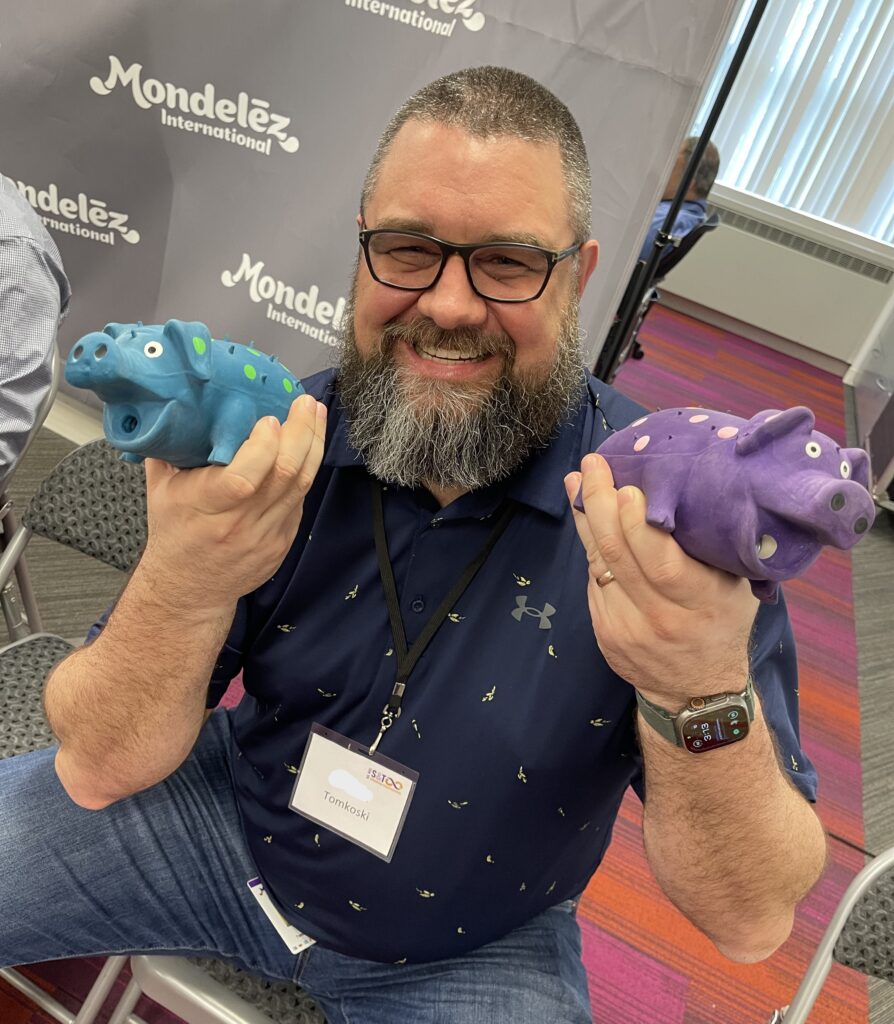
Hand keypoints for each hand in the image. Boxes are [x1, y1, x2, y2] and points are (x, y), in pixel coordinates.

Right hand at [141, 393, 326, 607]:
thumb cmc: (174, 533)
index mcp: (206, 507)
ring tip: (315, 415)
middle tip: (305, 403)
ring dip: (313, 445)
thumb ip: (169, 447)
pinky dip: (306, 469)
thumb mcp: (160, 489)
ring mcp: (267, 535)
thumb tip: (177, 400)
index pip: (244, 478)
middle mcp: (240, 523)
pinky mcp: (284, 541)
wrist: (189, 588)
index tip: (269, 419)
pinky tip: (308, 445)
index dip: (264, 447)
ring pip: (301, 485)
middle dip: (301, 433)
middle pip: (284, 475)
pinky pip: (300, 499)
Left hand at [564, 453, 757, 704]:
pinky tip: (586, 515)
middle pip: (619, 555)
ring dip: (585, 517)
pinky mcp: (603, 630)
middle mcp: (661, 617)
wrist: (695, 691)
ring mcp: (626, 627)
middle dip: (600, 503)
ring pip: (598, 562)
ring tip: (579, 479)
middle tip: (593, 464)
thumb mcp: (736, 589)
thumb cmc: (722, 624)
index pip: (661, 564)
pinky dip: (590, 543)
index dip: (637, 525)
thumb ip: (717, 547)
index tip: (627, 489)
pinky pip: (593, 577)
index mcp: (702, 603)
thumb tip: (694, 485)